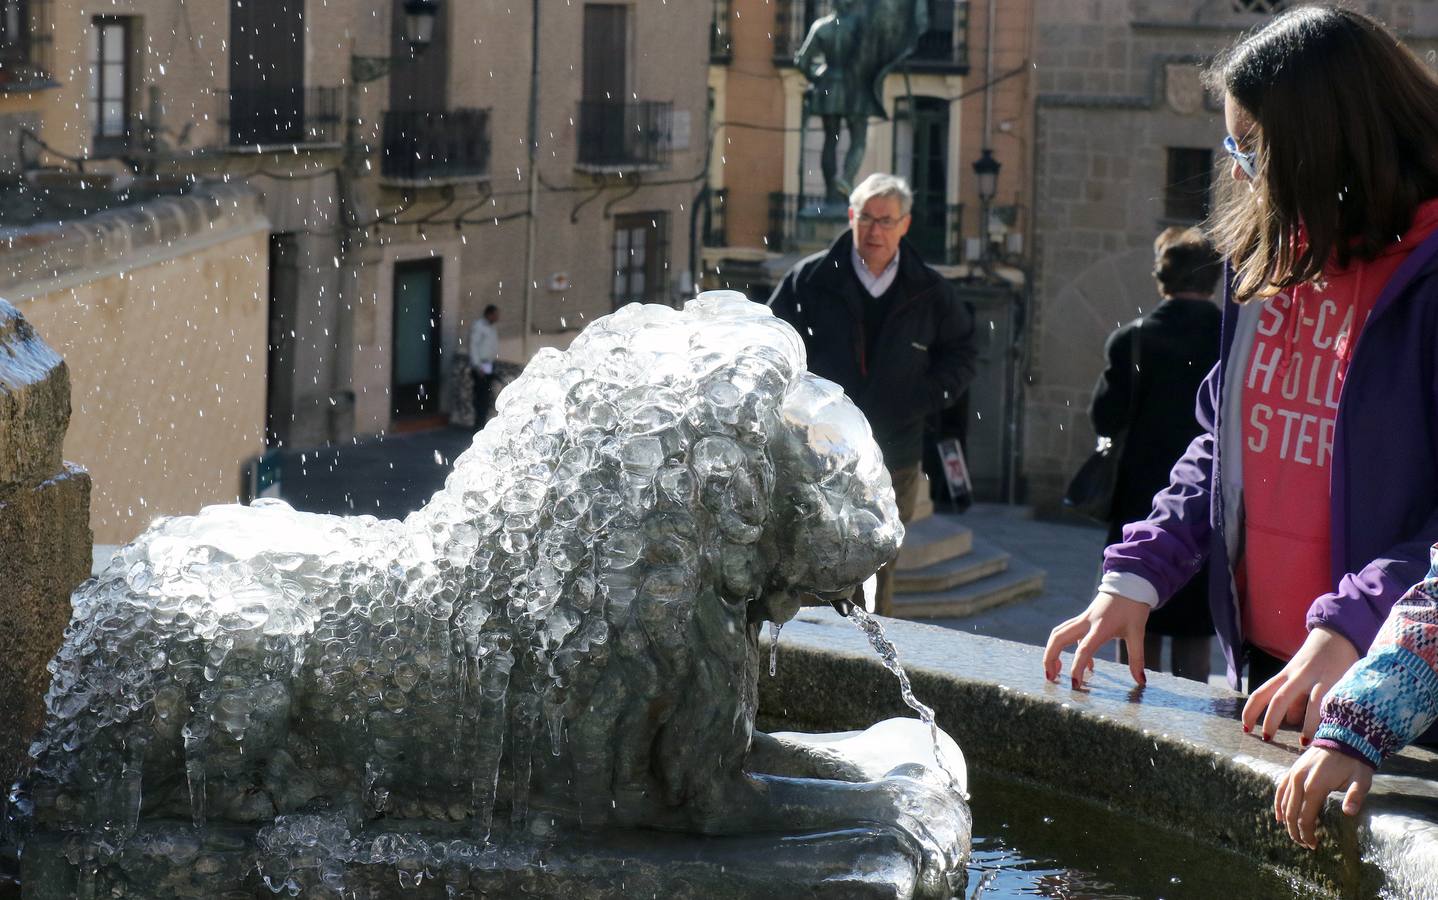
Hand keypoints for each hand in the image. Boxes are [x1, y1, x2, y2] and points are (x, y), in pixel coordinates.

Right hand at [1043, 592, 1150, 687]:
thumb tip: (1141, 681)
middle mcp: (1086, 622)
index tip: (1075, 684)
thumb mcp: (1137, 632)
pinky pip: (1068, 633)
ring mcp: (1082, 619)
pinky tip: (1085, 665)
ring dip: (1051, 651)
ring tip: (1055, 672)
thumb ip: (1137, 658)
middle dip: (1050, 658)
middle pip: (1058, 638)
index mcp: (1100, 627)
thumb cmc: (1133, 607)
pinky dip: (1067, 648)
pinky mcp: (1083, 619)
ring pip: (1058, 634)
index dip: (1077, 667)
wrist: (1129, 585)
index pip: (1084, 649)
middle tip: (1051, 678)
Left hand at [1241, 627, 1358, 742]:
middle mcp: (1297, 675)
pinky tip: (1330, 730)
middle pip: (1279, 699)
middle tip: (1268, 739)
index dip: (1250, 711)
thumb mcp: (1299, 676)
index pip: (1261, 693)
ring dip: (1306, 725)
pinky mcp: (1338, 680)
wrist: (1337, 634)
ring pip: (1309, 703)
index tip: (1246, 728)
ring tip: (1305, 743)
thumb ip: (1295, 697)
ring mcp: (1318, 678)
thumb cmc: (1315, 660)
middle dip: (1271, 720)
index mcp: (1285, 674)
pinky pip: (1333, 702)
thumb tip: (1290, 719)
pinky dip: (1330, 717)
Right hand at [1274, 745, 1372, 848]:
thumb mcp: (1361, 781)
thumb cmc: (1355, 763)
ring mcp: (1294, 774)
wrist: (1345, 739)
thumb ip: (1355, 797)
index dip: (1307, 833)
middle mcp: (1299, 780)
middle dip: (1296, 831)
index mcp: (1315, 786)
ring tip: (1295, 834)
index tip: (1314, 845)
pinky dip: (1278, 804)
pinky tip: (1279, 816)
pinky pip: (1280, 789)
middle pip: (1291, 812)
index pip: (1305, 817)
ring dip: (1287, 821)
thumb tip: (1349, 813)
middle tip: (1305, 844)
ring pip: (1284, 802)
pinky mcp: (1292, 770)